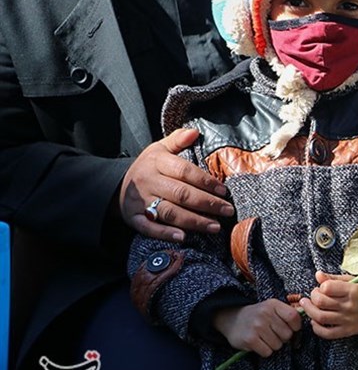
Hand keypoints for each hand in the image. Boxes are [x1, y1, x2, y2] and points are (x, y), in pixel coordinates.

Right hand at [119, 128, 234, 241]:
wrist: (117, 184)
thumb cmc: (148, 166)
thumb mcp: (160, 148)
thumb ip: (178, 139)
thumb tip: (195, 132)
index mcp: (156, 162)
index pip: (184, 171)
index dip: (206, 181)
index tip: (224, 191)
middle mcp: (147, 181)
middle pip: (181, 194)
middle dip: (207, 204)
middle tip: (227, 211)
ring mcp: (139, 201)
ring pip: (169, 212)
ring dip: (194, 221)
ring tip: (215, 227)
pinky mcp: (133, 218)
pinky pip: (149, 228)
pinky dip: (166, 234)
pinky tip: (184, 237)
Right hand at [213, 300, 302, 357]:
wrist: (231, 319)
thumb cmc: (257, 315)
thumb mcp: (271, 308)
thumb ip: (287, 313)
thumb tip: (305, 322)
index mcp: (273, 304)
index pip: (294, 317)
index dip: (296, 327)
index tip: (290, 329)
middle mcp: (265, 313)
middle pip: (287, 335)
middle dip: (283, 338)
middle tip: (273, 334)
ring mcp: (257, 326)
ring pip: (278, 345)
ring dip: (273, 345)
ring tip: (264, 338)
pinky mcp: (250, 339)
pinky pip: (267, 352)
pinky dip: (264, 351)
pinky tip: (258, 343)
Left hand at [300, 271, 357, 339]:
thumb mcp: (354, 280)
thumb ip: (334, 278)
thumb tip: (318, 275)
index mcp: (353, 290)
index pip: (326, 287)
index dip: (321, 286)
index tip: (322, 287)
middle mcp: (349, 306)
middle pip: (320, 302)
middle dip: (312, 297)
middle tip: (313, 295)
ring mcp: (348, 320)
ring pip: (320, 316)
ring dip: (309, 310)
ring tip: (307, 305)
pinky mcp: (347, 331)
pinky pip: (327, 333)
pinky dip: (316, 328)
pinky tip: (315, 321)